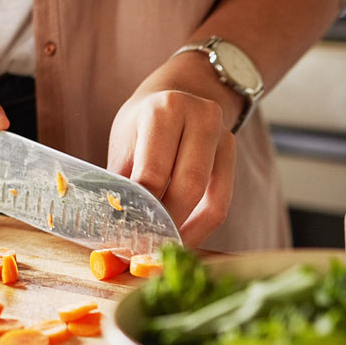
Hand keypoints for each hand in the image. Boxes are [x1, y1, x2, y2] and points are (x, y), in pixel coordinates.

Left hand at [107, 53, 241, 245]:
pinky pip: (221, 202)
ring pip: (209, 199)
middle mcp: (201, 117)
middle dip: (165, 225)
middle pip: (186, 188)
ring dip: (185, 231)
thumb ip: (121, 182)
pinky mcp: (232, 154)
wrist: (176, 93)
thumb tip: (113, 229)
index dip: (139, 212)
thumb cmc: (143, 123)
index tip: (125, 240)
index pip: (153, 174)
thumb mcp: (125, 143)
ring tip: (162, 248)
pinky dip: (201, 226)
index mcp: (165, 110)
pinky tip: (182, 238)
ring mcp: (223, 135)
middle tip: (144, 251)